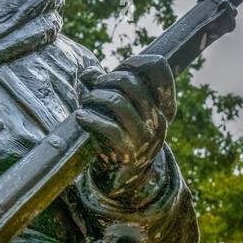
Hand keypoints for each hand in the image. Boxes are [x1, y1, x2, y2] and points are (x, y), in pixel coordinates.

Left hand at [75, 53, 176, 199]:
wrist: (123, 180)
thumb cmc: (119, 137)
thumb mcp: (118, 111)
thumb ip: (106, 88)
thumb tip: (89, 73)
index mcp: (162, 106)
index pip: (159, 70)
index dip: (137, 62)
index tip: (121, 67)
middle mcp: (159, 119)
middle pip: (130, 82)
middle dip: (105, 80)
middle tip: (94, 89)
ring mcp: (146, 137)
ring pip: (117, 101)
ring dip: (94, 98)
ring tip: (85, 104)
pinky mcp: (129, 152)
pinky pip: (108, 127)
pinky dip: (89, 119)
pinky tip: (80, 117)